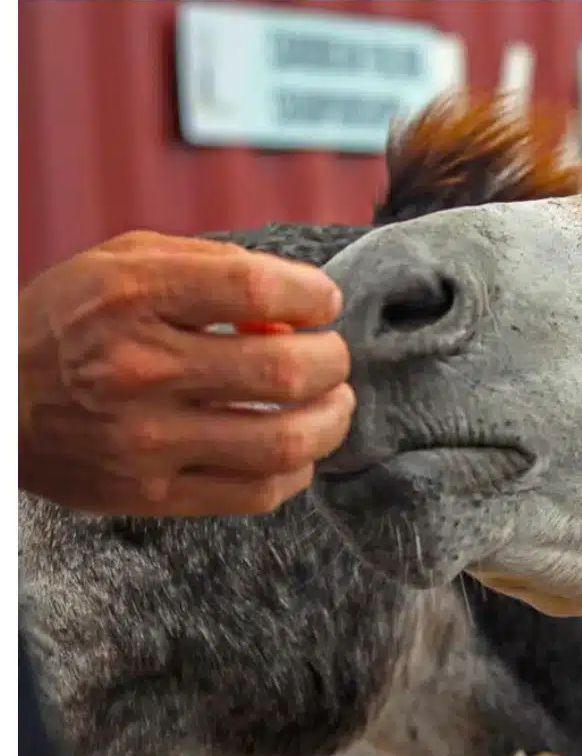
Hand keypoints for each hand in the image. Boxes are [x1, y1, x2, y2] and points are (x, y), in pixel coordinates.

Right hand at [19, 231, 354, 515]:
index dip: (313, 295)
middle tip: (333, 356)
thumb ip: (215, 265)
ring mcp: (145, 440)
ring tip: (334, 403)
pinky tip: (296, 449)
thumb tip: (299, 296)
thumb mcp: (124, 260)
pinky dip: (296, 471)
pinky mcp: (150, 494)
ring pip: (283, 442)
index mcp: (133, 295)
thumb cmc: (72, 320)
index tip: (322, 302)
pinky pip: (255, 493)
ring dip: (331, 421)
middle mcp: (139, 369)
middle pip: (285, 370)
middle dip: (333, 360)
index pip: (258, 290)